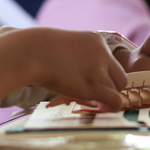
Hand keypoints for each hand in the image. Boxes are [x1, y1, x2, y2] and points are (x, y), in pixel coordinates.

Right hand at [0, 28, 128, 110]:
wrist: (30, 52)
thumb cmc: (38, 51)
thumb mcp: (64, 46)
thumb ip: (77, 58)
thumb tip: (79, 77)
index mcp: (95, 41)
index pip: (111, 62)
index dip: (104, 76)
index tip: (91, 83)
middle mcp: (102, 53)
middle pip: (120, 76)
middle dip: (109, 87)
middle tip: (95, 95)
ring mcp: (99, 68)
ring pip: (116, 90)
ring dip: (105, 97)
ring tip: (87, 100)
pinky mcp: (94, 85)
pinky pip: (115, 100)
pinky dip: (112, 106)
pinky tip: (104, 108)